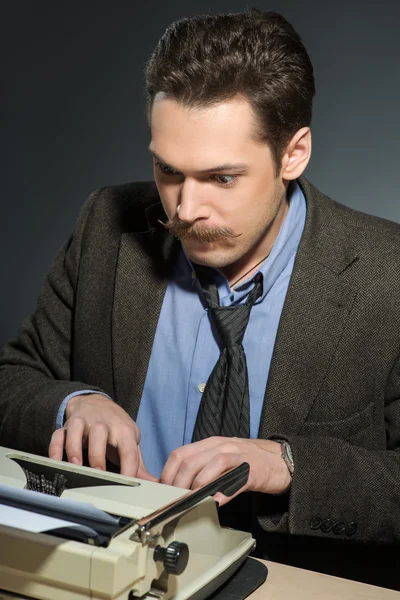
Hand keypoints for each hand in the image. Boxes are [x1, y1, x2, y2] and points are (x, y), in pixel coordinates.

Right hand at [48, 393, 156, 479]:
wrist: (97, 403)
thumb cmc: (116, 428)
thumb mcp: (130, 441)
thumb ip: (138, 464)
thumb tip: (155, 485)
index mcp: (123, 430)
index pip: (128, 450)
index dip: (128, 469)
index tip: (127, 486)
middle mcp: (103, 424)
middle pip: (100, 434)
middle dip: (98, 456)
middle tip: (98, 475)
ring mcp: (84, 423)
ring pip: (77, 431)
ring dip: (74, 448)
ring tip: (76, 466)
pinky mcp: (68, 425)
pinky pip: (58, 434)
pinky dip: (55, 447)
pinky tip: (56, 461)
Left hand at [160, 437, 290, 504]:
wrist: (281, 460)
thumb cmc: (248, 462)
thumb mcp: (222, 460)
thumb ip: (203, 469)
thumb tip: (179, 487)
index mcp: (210, 444)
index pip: (180, 454)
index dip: (168, 473)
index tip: (164, 491)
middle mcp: (221, 446)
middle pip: (189, 462)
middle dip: (177, 484)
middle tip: (174, 501)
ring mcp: (237, 456)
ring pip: (208, 467)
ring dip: (195, 487)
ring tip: (189, 502)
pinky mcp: (252, 470)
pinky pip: (233, 478)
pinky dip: (221, 491)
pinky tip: (214, 502)